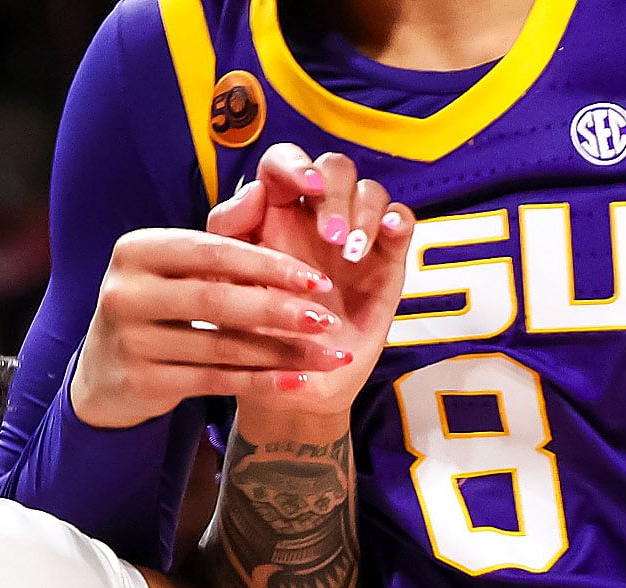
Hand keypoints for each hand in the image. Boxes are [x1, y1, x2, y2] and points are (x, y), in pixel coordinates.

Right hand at [68, 227, 352, 430]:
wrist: (105, 374)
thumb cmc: (155, 310)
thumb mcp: (172, 269)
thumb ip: (217, 242)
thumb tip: (265, 192)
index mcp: (137, 250)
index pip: (213, 251)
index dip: (270, 264)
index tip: (319, 280)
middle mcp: (126, 292)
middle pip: (218, 299)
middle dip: (281, 310)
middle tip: (329, 320)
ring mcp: (131, 340)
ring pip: (223, 346)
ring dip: (283, 353)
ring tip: (327, 357)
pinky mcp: (142, 382)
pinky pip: (215, 381)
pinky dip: (261, 382)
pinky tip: (298, 383)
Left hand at [211, 143, 415, 420]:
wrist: (291, 386)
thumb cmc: (251, 336)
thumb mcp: (224, 287)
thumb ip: (228, 234)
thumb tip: (255, 192)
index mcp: (273, 214)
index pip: (284, 164)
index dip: (295, 164)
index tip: (303, 186)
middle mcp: (315, 218)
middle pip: (334, 168)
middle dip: (334, 193)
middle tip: (331, 238)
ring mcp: (354, 237)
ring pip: (369, 190)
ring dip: (363, 212)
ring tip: (350, 254)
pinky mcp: (385, 259)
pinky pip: (401, 220)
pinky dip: (397, 220)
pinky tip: (387, 235)